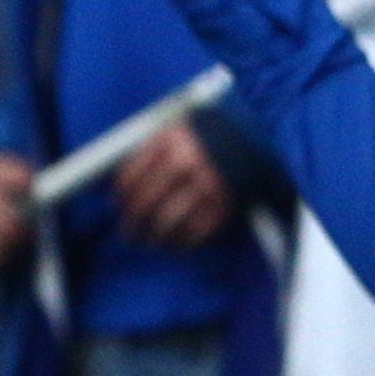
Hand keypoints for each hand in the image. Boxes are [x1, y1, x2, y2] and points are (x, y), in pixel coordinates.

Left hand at [108, 119, 233, 247]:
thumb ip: (150, 151)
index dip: (122, 197)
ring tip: (151, 243)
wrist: (255, 135)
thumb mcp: (178, 130)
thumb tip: (119, 189)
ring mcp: (208, 182)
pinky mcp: (226, 201)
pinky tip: (176, 244)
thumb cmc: (207, 136)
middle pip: (146, 201)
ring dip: (155, 237)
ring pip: (168, 220)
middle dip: (133, 222)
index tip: (120, 208)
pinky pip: (198, 230)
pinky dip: (184, 242)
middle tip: (129, 233)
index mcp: (170, 140)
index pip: (132, 176)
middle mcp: (187, 160)